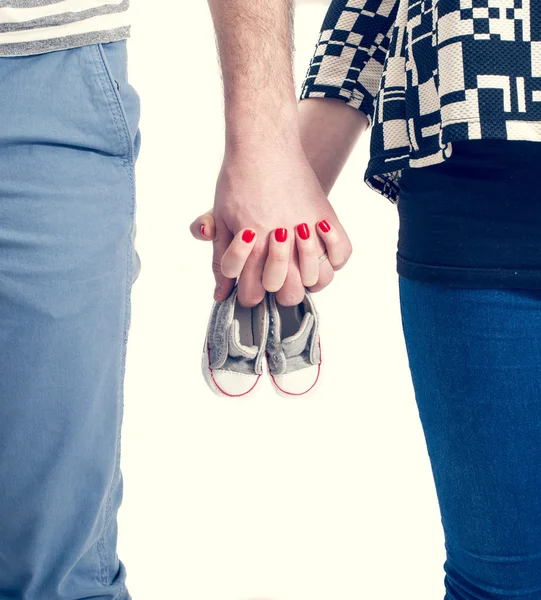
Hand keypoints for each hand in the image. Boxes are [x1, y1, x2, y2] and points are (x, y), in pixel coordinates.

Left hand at [200, 143, 351, 306]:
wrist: (263, 143)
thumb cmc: (238, 180)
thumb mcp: (222, 220)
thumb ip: (221, 261)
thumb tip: (221, 295)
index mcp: (252, 245)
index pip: (253, 294)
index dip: (249, 296)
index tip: (250, 287)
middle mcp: (282, 242)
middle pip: (287, 293)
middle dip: (276, 291)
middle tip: (273, 277)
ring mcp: (308, 229)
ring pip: (316, 279)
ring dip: (305, 277)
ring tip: (295, 264)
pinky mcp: (326, 216)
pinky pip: (342, 253)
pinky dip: (333, 259)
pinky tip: (319, 251)